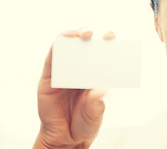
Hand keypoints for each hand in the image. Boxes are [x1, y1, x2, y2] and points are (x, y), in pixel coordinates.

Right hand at [33, 30, 114, 148]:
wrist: (65, 138)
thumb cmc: (84, 123)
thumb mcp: (94, 115)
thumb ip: (96, 104)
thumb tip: (101, 91)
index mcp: (95, 75)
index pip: (101, 54)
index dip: (106, 42)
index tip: (111, 36)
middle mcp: (80, 70)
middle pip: (83, 45)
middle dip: (88, 34)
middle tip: (92, 34)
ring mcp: (64, 72)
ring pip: (66, 48)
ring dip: (71, 36)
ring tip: (78, 34)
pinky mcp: (49, 78)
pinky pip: (50, 59)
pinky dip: (55, 48)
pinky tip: (61, 42)